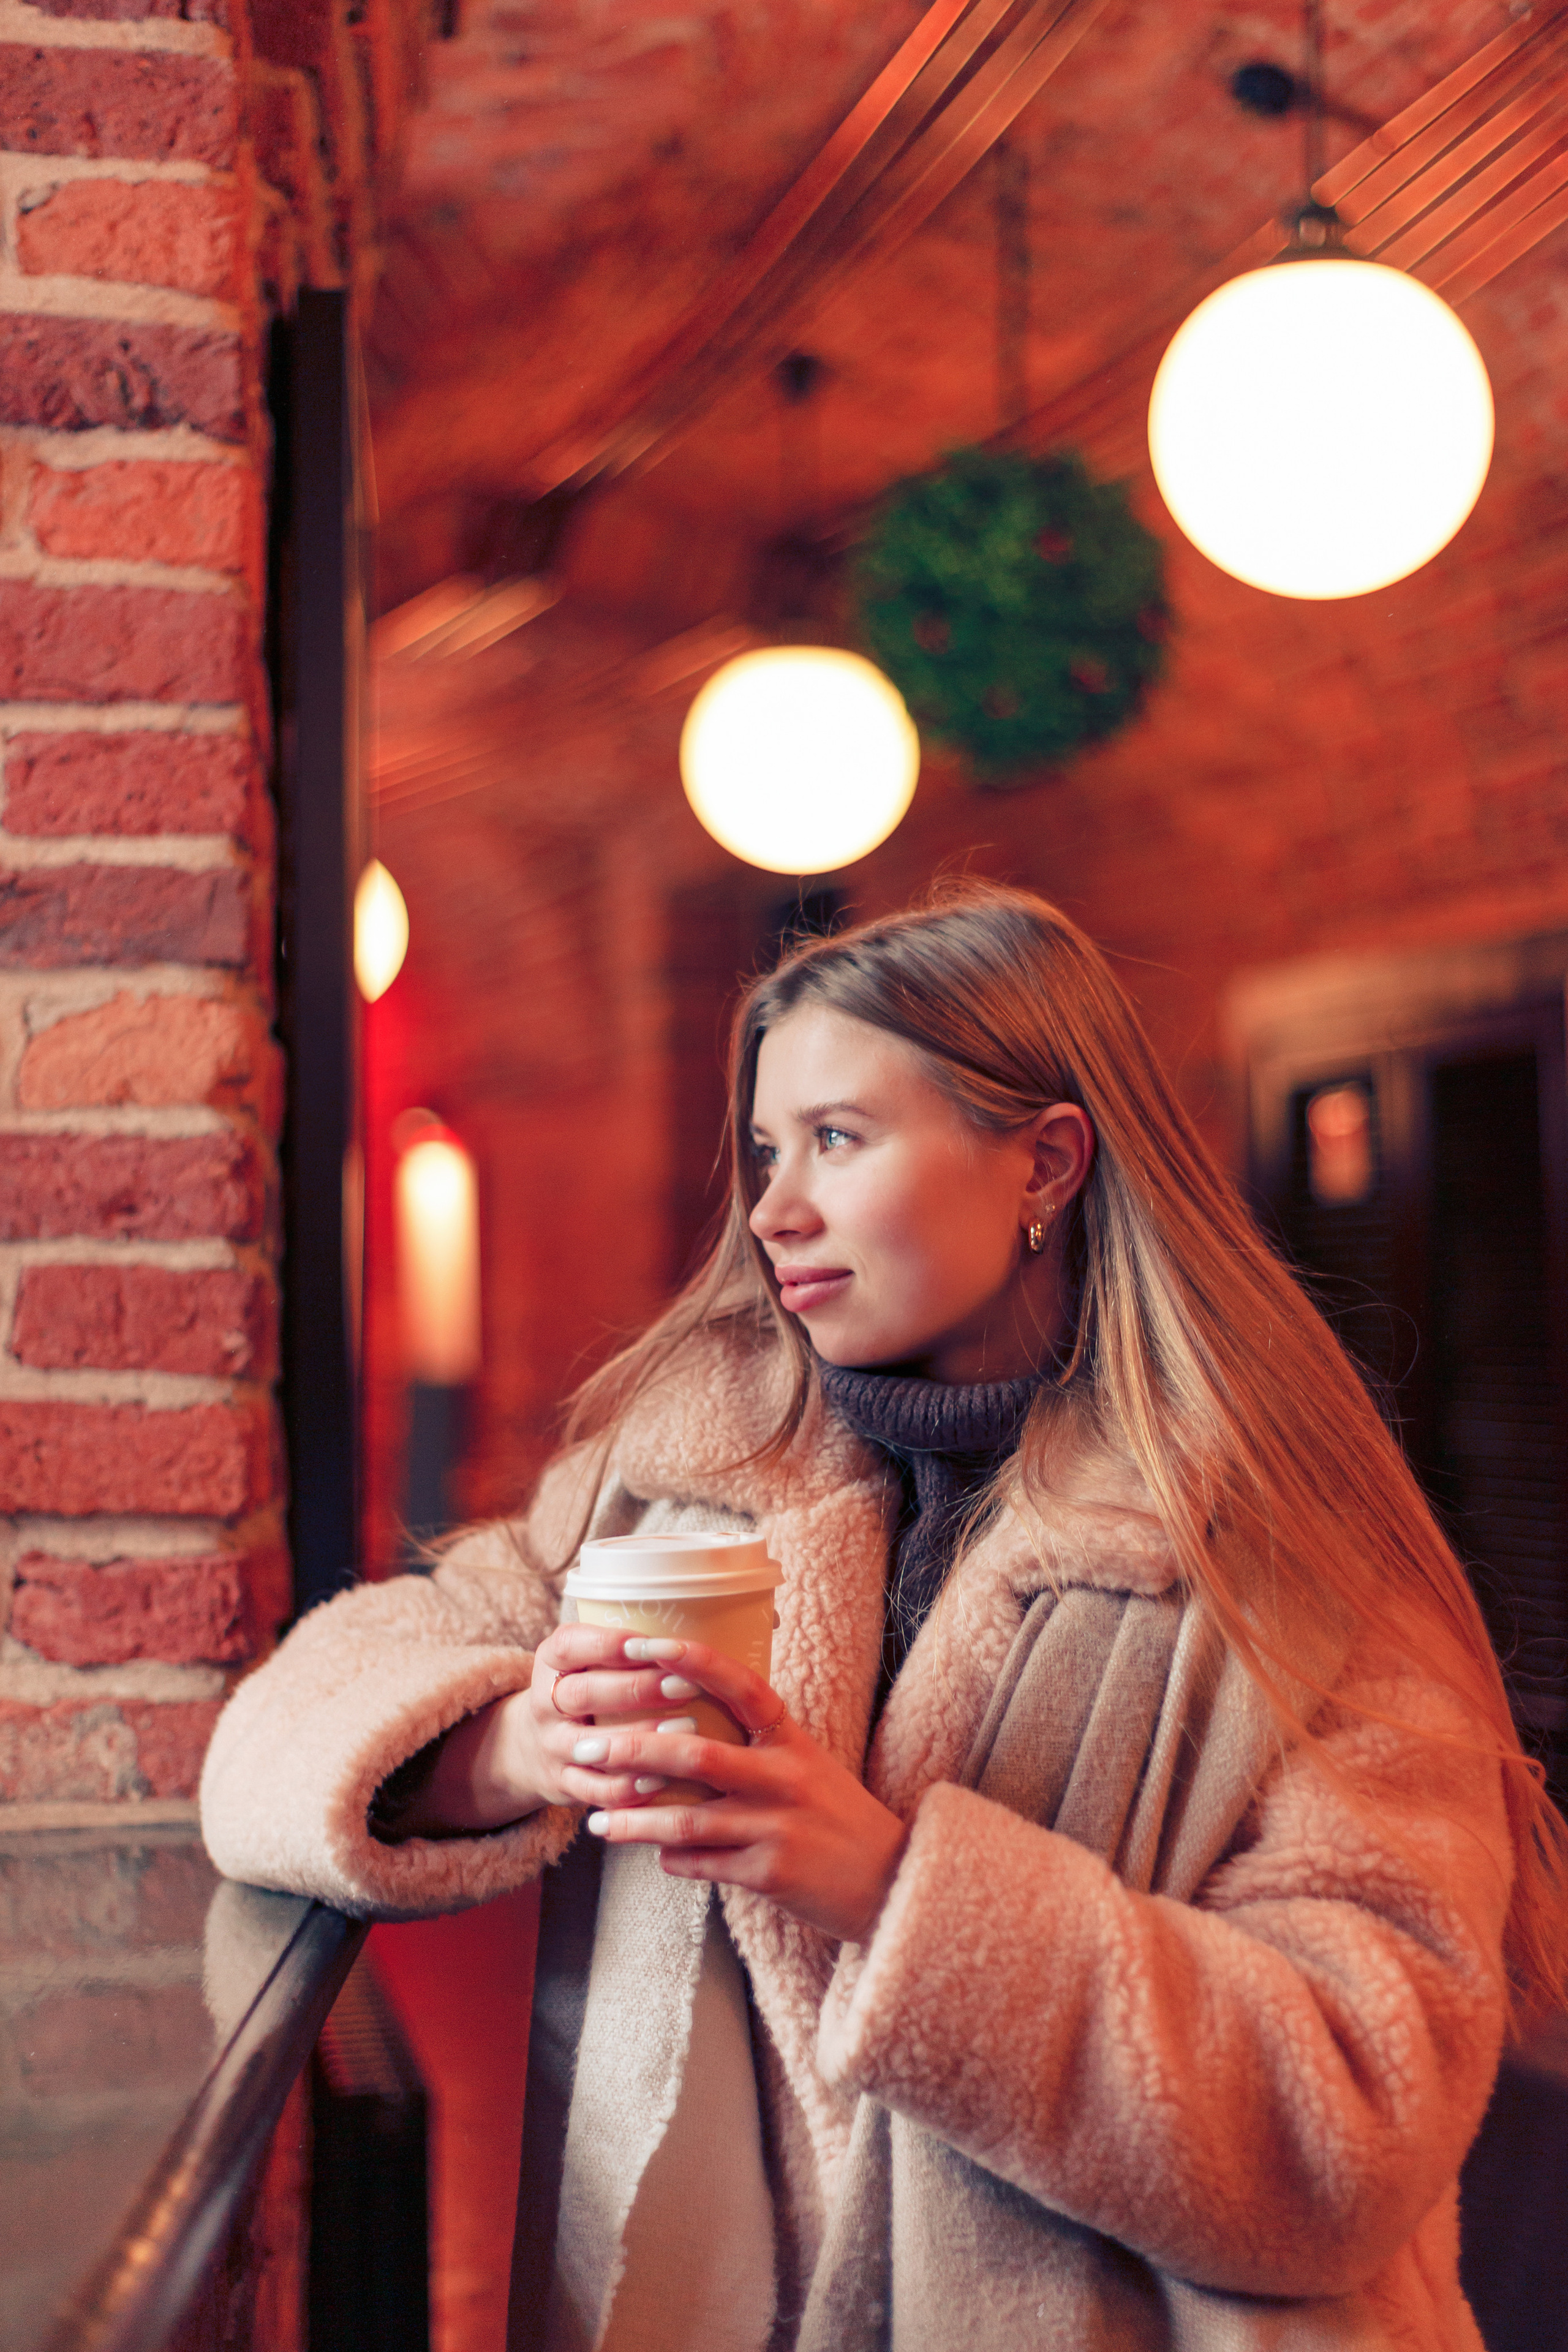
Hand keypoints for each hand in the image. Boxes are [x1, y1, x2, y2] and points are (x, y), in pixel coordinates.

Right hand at [404, 1623, 714, 1835]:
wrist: (532, 1746)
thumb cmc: (588, 1686)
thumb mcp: (589, 1657)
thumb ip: (632, 1644)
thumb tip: (715, 1617)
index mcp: (553, 1659)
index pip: (572, 1645)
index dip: (612, 1644)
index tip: (655, 1643)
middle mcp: (545, 1702)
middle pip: (583, 1693)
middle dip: (637, 1689)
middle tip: (686, 1686)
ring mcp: (552, 1747)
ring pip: (592, 1746)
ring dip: (640, 1739)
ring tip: (688, 1729)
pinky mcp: (564, 1784)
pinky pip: (594, 1790)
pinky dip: (628, 1788)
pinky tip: (664, 1780)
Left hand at [576, 1638, 910, 1944]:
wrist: (889, 1880)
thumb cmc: (835, 1815)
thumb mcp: (806, 1763)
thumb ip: (754, 1743)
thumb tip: (681, 1726)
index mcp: (791, 1738)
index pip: (738, 1684)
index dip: (689, 1659)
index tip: (639, 1644)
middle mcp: (784, 1776)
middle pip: (694, 1753)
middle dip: (630, 1749)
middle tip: (582, 1748)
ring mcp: (776, 1826)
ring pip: (686, 1819)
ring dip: (634, 1820)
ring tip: (596, 1822)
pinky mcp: (769, 1874)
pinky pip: (702, 1863)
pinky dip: (671, 1859)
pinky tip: (652, 1855)